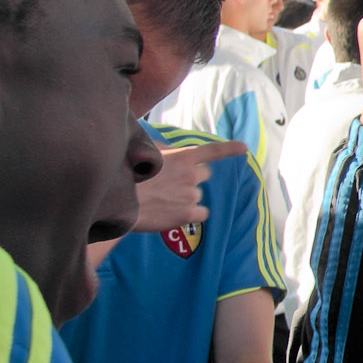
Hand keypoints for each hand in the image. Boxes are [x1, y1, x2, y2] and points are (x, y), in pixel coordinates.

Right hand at [130, 140, 244, 232]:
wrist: (118, 201)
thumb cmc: (126, 175)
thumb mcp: (144, 153)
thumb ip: (163, 150)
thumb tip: (170, 148)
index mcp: (182, 156)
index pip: (213, 151)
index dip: (230, 149)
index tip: (244, 148)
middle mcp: (191, 174)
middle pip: (204, 175)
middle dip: (192, 178)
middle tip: (172, 184)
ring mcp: (191, 194)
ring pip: (197, 196)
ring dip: (185, 197)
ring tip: (161, 200)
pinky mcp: (188, 214)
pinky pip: (200, 214)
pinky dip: (190, 215)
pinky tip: (171, 213)